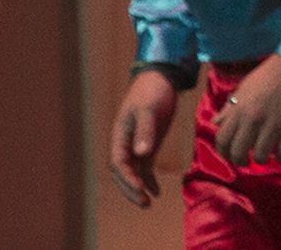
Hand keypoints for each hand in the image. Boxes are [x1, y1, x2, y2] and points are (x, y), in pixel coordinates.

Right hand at [109, 70, 177, 207]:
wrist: (161, 77)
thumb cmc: (153, 91)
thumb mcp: (150, 109)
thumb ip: (146, 130)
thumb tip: (141, 153)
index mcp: (120, 135)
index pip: (119, 163)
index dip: (128, 179)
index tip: (140, 190)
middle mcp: (125, 142)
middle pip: (123, 172)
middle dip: (131, 189)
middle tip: (144, 203)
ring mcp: (136, 143)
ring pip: (133, 171)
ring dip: (139, 187)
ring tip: (149, 203)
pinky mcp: (148, 142)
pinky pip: (144, 166)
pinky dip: (148, 179)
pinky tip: (157, 191)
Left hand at [214, 55, 280, 166]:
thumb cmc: (271, 74)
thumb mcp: (245, 88)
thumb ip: (230, 108)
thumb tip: (216, 123)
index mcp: (239, 109)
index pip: (222, 140)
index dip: (224, 152)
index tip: (230, 154)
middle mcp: (253, 118)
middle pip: (239, 152)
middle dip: (241, 161)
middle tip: (247, 160)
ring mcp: (273, 124)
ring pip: (261, 155)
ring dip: (262, 159)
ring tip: (266, 155)